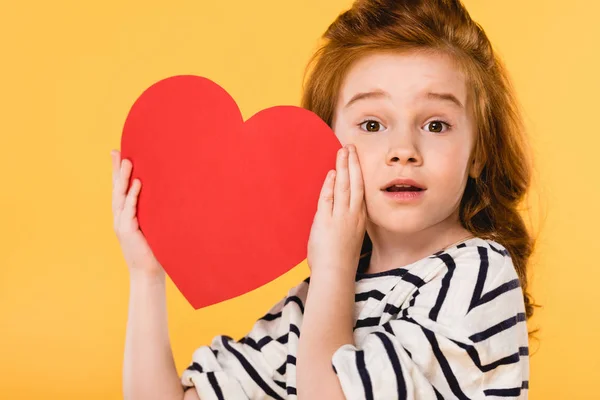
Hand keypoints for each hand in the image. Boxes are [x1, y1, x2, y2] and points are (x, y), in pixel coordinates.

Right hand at [111, 149, 164, 279]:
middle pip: (117, 189)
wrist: (148, 272)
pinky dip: (133, 196)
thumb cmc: (154, 250)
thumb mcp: (153, 227)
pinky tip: (137, 183)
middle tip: (116, 151)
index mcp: (125, 215)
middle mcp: (120, 216)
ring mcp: (121, 223)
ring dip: (123, 178)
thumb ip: (154, 212)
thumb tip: (170, 196)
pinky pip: (129, 210)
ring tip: (128, 161)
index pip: (121, 189)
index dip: (119, 173)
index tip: (118, 154)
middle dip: (116, 170)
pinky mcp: (126, 230)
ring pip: (121, 196)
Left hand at [307, 144, 366, 276]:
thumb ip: (344, 222)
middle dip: (352, 163)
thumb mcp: (348, 237)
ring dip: (343, 167)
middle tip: (350, 147)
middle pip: (354, 183)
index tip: (355, 159)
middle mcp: (352, 215)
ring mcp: (340, 217)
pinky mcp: (326, 220)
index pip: (360, 190)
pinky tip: (331, 173)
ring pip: (344, 186)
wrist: (335, 273)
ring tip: (343, 152)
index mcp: (359, 218)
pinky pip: (329, 198)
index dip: (357, 173)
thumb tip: (338, 213)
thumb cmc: (340, 260)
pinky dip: (330, 184)